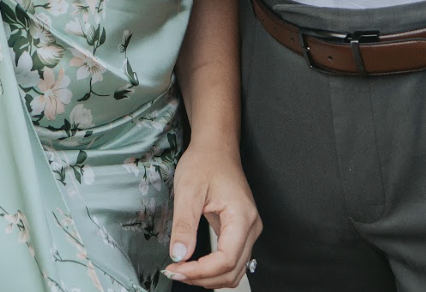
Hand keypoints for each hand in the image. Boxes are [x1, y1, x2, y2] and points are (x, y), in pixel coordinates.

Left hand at [163, 141, 261, 286]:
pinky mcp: (241, 231)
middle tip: (175, 272)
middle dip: (203, 278)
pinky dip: (214, 269)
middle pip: (233, 270)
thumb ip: (184, 225)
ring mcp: (248, 230)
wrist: (216, 148)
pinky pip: (232, 260)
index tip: (176, 269)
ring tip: (182, 270)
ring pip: (235, 270)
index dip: (200, 271)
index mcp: (242, 217)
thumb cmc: (204, 162)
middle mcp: (251, 227)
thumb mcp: (188, 191)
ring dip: (209, 278)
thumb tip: (179, 255)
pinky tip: (194, 266)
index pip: (226, 259)